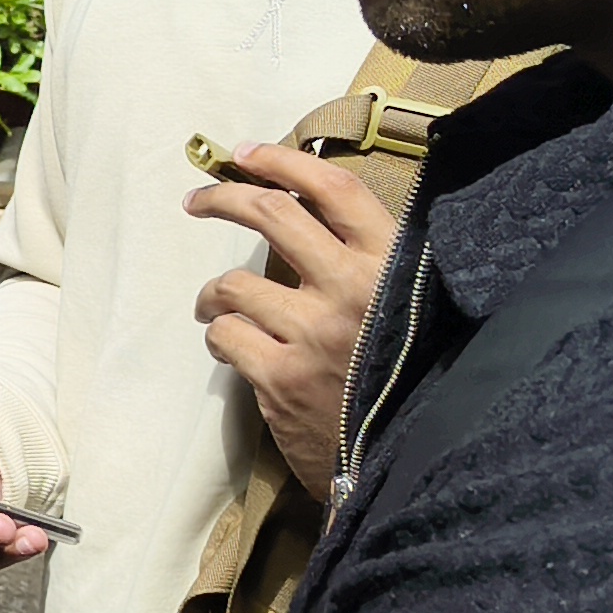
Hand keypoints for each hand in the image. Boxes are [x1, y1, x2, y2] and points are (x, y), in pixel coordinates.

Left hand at [186, 146, 399, 500]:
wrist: (414, 458)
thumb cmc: (408, 375)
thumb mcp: (412, 306)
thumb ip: (373, 263)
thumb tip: (311, 213)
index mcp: (393, 264)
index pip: (334, 189)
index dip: (284, 162)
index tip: (246, 154)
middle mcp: (354, 289)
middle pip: (272, 216)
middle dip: (223, 199)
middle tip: (198, 202)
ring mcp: (315, 333)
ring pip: (234, 284)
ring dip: (213, 293)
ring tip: (214, 305)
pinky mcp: (283, 378)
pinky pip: (226, 335)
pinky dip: (219, 336)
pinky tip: (230, 344)